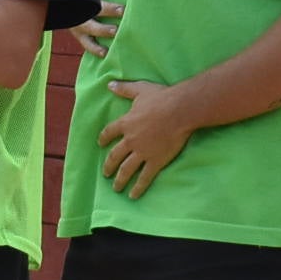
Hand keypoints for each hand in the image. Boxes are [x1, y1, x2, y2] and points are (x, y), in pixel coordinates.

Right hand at [68, 0, 126, 59]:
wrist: (48, 3)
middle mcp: (81, 6)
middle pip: (95, 7)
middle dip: (108, 8)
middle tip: (122, 10)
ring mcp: (78, 21)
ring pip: (90, 26)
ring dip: (103, 29)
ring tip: (115, 32)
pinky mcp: (78, 33)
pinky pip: (86, 43)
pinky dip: (95, 49)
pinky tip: (105, 53)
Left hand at [98, 75, 197, 195]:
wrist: (180, 110)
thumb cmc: (161, 98)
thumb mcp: (140, 89)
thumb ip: (124, 89)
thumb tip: (109, 84)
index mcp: (126, 123)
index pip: (109, 132)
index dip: (103, 138)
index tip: (100, 144)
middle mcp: (130, 140)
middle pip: (115, 156)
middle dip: (108, 166)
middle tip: (105, 174)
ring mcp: (142, 152)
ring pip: (127, 169)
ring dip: (120, 179)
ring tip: (116, 187)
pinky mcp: (156, 161)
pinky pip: (144, 177)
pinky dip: (138, 187)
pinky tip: (133, 195)